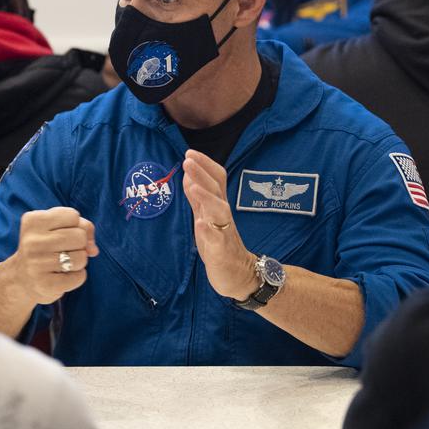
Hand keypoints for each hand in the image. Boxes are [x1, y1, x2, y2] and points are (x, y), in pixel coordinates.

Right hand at [3, 207, 98, 305]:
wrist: (21, 280)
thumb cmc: (45, 248)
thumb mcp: (58, 228)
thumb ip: (81, 227)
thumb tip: (93, 250)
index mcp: (33, 221)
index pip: (73, 215)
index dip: (74, 226)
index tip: (61, 233)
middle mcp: (32, 241)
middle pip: (80, 236)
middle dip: (79, 244)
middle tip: (64, 251)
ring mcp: (36, 264)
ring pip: (81, 257)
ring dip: (79, 262)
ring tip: (63, 264)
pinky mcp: (45, 284)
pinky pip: (79, 277)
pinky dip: (77, 277)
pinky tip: (62, 277)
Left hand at [182, 149, 259, 300]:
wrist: (239, 275)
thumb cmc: (220, 243)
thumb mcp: (206, 217)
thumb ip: (198, 197)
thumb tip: (189, 174)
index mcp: (218, 206)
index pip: (216, 179)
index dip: (204, 165)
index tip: (190, 153)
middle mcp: (223, 215)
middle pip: (215, 190)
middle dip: (202, 174)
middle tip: (188, 159)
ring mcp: (224, 232)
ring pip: (218, 211)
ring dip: (205, 197)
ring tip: (193, 185)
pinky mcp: (222, 252)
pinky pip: (216, 240)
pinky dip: (208, 231)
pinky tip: (199, 224)